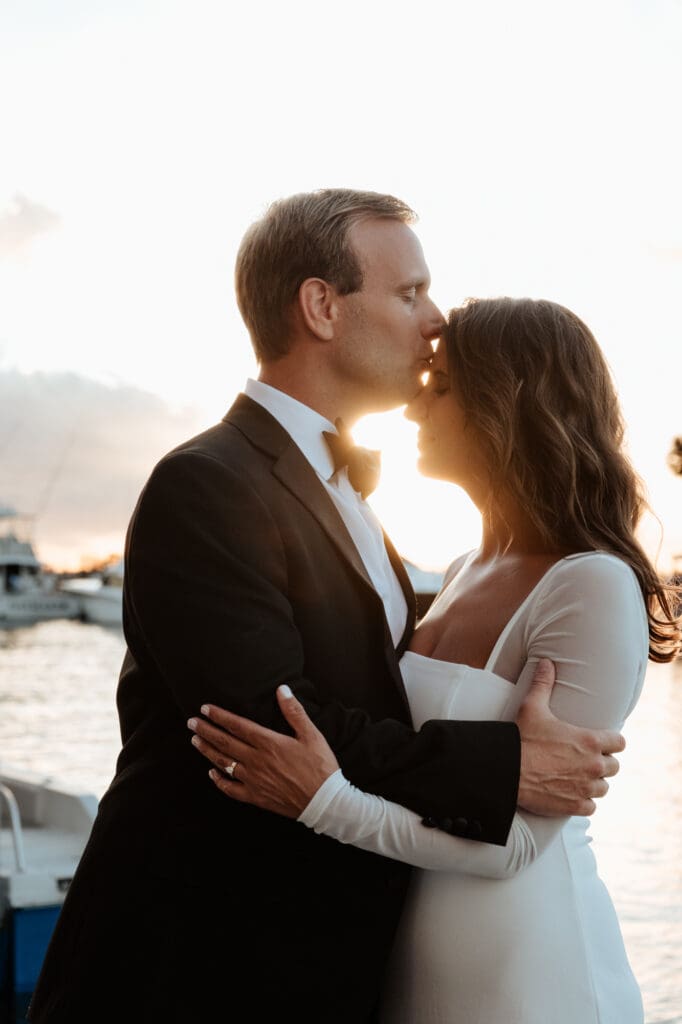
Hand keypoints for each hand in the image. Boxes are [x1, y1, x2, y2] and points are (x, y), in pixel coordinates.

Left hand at [187, 685, 339, 817]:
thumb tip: (282, 689)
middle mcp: (257, 761)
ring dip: (207, 751)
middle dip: (206, 730)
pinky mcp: (255, 797)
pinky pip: (230, 789)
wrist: (325, 801)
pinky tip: (211, 773)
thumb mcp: (311, 735)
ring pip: (223, 763)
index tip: (205, 709)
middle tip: (191, 722)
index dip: (219, 716)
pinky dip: (219, 780)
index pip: (237, 726)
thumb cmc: (320, 766)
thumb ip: (294, 711)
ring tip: (195, 741)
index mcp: (269, 743)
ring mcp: (254, 780)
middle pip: (225, 743)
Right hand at [516, 659, 625, 816]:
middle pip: (613, 766)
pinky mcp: (575, 805)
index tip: (600, 742)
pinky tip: (572, 794)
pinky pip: (591, 806)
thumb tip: (547, 662)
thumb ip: (544, 684)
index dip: (610, 742)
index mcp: (590, 741)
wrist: (508, 771)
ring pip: (603, 787)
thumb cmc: (522, 738)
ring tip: (580, 777)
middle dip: (602, 763)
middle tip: (585, 759)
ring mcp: (586, 788)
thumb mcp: (533, 707)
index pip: (619, 743)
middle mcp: (594, 765)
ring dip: (594, 782)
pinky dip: (583, 801)